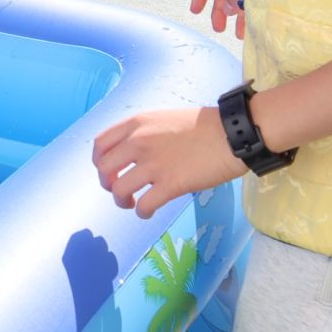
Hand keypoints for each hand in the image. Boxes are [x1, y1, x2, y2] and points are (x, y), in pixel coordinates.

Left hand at [92, 107, 245, 218]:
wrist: (232, 134)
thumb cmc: (204, 126)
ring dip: (122, 201)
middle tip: (120, 189)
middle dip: (107, 183)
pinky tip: (148, 212)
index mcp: (136, 124)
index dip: (99, 161)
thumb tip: (132, 152)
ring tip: (132, 203)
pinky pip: (144, 206)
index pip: (100, 144)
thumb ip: (144, 132)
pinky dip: (142, 212)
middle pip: (104, 169)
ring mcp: (153, 164)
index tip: (109, 170)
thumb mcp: (164, 118)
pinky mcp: (170, 185)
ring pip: (119, 190)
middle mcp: (139, 142)